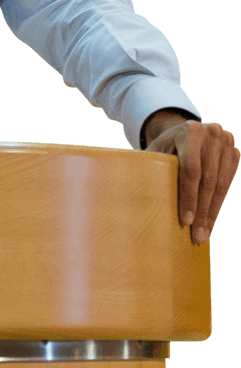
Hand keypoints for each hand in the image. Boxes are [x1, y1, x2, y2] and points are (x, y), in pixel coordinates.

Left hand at [145, 115, 238, 244]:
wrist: (183, 133)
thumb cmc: (162, 147)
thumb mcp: (154, 153)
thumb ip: (150, 168)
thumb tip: (137, 201)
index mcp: (190, 131)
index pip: (191, 170)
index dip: (188, 197)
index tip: (185, 221)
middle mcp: (213, 134)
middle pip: (208, 181)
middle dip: (201, 211)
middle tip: (196, 236)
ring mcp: (227, 144)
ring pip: (220, 186)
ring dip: (211, 212)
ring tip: (203, 234)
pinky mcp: (235, 154)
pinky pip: (227, 184)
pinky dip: (218, 203)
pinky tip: (210, 220)